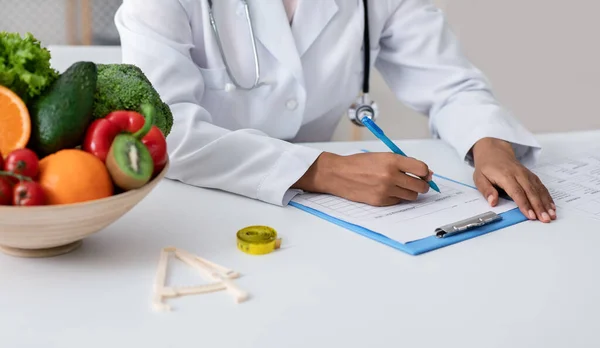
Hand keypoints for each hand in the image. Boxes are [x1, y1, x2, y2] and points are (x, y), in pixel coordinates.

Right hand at [293, 152, 432, 205]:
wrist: (338, 174)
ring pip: (411, 196)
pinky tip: (386, 190)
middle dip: (422, 185)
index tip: (425, 175)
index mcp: (392, 160)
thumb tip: (425, 173)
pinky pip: (398, 202)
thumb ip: (403, 163)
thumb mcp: (382, 156)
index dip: (426, 173)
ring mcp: (385, 190)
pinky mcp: (380, 201)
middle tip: (418, 183)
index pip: (422, 169)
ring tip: (400, 186)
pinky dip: (396, 197)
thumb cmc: (358, 164)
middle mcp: (390, 175)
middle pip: (420, 186)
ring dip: (409, 192)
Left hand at [471, 138, 555, 222]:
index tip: (530, 215)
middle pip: (531, 192)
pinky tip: (551, 206)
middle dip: (539, 207)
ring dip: (546, 203)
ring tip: (552, 215)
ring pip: (538, 190)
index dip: (524, 204)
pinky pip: (541, 187)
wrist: (494, 152)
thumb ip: (486, 190)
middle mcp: (519, 174)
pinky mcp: (531, 176)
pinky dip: (547, 197)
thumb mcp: (479, 178)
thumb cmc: (487, 167)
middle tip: (545, 219)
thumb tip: (492, 202)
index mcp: (505, 176)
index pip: (517, 192)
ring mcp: (527, 174)